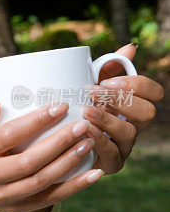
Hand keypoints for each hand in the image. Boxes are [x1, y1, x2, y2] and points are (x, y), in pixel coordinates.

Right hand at [0, 98, 103, 211]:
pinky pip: (51, 199)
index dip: (35, 121)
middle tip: (82, 125)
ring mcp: (4, 196)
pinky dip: (75, 187)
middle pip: (29, 161)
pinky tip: (94, 174)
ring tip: (89, 143)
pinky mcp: (20, 208)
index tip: (61, 106)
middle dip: (59, 142)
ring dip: (68, 163)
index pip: (8, 135)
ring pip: (41, 181)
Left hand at [83, 43, 164, 174]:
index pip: (154, 93)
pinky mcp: (111, 164)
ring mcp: (125, 146)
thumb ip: (108, 67)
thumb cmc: (77, 109)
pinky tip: (85, 130)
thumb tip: (131, 47)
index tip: (108, 80)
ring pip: (130, 133)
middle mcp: (134, 126)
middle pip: (147, 113)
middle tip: (93, 93)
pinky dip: (99, 140)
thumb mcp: (89, 86)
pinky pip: (112, 154)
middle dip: (121, 100)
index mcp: (134, 105)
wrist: (57, 141)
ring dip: (108, 119)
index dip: (137, 85)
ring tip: (86, 110)